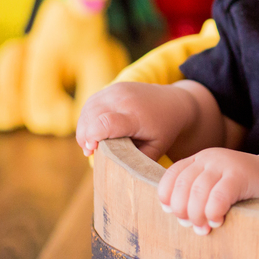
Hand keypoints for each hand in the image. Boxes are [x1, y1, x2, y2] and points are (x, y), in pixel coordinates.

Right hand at [76, 81, 192, 160]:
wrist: (174, 102)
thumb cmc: (164, 129)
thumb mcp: (155, 149)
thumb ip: (135, 161)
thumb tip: (112, 171)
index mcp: (135, 116)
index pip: (105, 123)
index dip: (91, 137)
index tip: (92, 150)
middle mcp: (124, 99)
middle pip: (91, 116)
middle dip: (85, 136)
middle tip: (91, 151)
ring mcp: (117, 90)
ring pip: (87, 109)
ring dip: (84, 127)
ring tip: (92, 143)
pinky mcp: (113, 87)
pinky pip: (91, 103)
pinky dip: (87, 118)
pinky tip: (94, 130)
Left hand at [157, 148, 258, 234]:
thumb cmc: (239, 189)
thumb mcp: (214, 185)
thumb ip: (195, 195)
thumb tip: (178, 217)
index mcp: (198, 159)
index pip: (172, 175)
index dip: (167, 196)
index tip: (172, 213)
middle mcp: (208, 158)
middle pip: (183, 185)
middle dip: (182, 210)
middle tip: (191, 225)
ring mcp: (224, 164)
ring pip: (198, 191)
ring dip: (197, 215)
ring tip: (204, 229)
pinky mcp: (239, 175)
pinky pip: (218, 196)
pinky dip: (213, 212)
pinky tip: (217, 221)